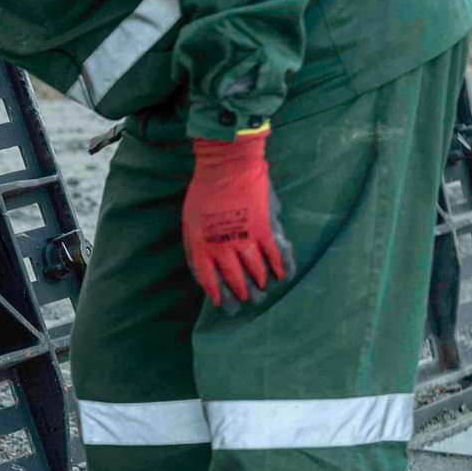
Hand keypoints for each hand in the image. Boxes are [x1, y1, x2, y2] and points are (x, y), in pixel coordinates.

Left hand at [182, 125, 292, 308]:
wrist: (226, 166)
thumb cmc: (204, 192)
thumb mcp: (189, 222)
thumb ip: (195, 247)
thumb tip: (202, 270)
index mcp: (203, 246)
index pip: (209, 279)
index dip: (217, 293)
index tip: (223, 304)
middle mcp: (223, 248)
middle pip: (234, 279)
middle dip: (241, 293)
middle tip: (248, 301)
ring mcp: (245, 239)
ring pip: (255, 271)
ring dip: (260, 283)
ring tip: (263, 290)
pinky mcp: (264, 229)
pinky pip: (274, 254)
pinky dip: (280, 267)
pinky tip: (282, 275)